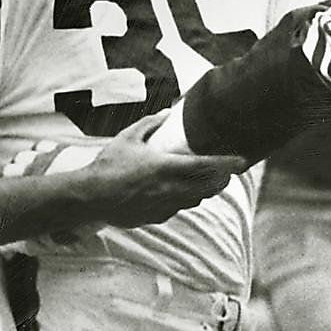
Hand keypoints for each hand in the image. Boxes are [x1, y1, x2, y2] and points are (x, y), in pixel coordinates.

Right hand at [78, 113, 248, 229]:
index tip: (242, 161)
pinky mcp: (155, 217)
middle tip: (228, 173)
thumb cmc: (108, 165)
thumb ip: (149, 124)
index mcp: (165, 167)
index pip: (205, 165)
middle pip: (207, 187)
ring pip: (195, 200)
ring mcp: (163, 205)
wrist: (89, 198)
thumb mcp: (127, 138)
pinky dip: (184, 201)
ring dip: (204, 191)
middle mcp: (169, 188)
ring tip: (210, 182)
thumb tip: (166, 113)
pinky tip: (180, 194)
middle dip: (221, 180)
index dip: (226, 164)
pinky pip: (177, 209)